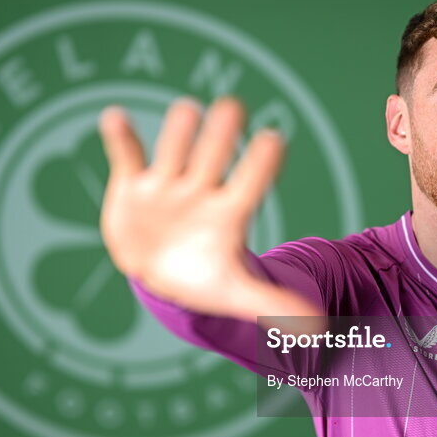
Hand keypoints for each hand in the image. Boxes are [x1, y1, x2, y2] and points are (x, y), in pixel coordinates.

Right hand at [98, 96, 324, 330]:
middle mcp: (201, 189)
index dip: (260, 164)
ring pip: (174, 149)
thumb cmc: (203, 276)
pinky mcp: (134, 184)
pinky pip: (128, 156)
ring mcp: (167, 184)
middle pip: (214, 156)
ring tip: (187, 111)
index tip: (273, 140)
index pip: (250, 184)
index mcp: (229, 212)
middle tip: (233, 108)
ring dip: (179, 131)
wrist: (158, 271)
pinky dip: (121, 138)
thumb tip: (320, 329)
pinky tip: (116, 117)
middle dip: (221, 135)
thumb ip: (273, 304)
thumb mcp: (234, 292)